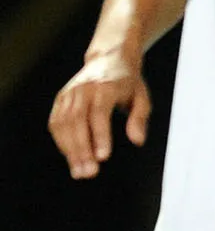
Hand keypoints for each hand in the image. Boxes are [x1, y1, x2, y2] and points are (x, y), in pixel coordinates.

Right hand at [49, 49, 152, 178]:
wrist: (109, 57)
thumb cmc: (128, 81)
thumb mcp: (141, 96)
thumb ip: (139, 118)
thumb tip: (138, 141)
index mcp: (106, 86)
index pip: (99, 113)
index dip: (100, 136)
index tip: (103, 157)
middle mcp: (83, 89)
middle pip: (78, 121)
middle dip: (82, 149)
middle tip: (89, 172)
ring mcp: (69, 93)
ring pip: (63, 124)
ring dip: (70, 150)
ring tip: (79, 172)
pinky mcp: (60, 99)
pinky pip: (56, 123)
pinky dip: (62, 142)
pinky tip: (71, 158)